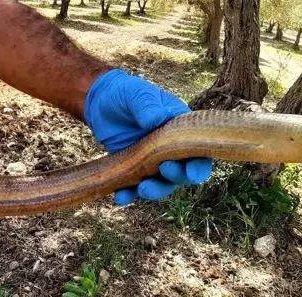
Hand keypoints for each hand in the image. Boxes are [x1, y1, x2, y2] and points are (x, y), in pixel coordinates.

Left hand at [84, 69, 212, 205]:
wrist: (101, 102)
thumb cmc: (128, 94)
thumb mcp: (138, 94)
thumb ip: (149, 106)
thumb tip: (159, 119)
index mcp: (181, 131)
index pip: (199, 152)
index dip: (199, 165)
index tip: (191, 172)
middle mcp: (171, 150)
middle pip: (183, 173)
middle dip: (176, 177)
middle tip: (163, 169)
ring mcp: (152, 163)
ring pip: (161, 184)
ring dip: (154, 190)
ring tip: (141, 188)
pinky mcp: (133, 170)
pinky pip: (133, 188)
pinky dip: (128, 195)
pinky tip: (120, 197)